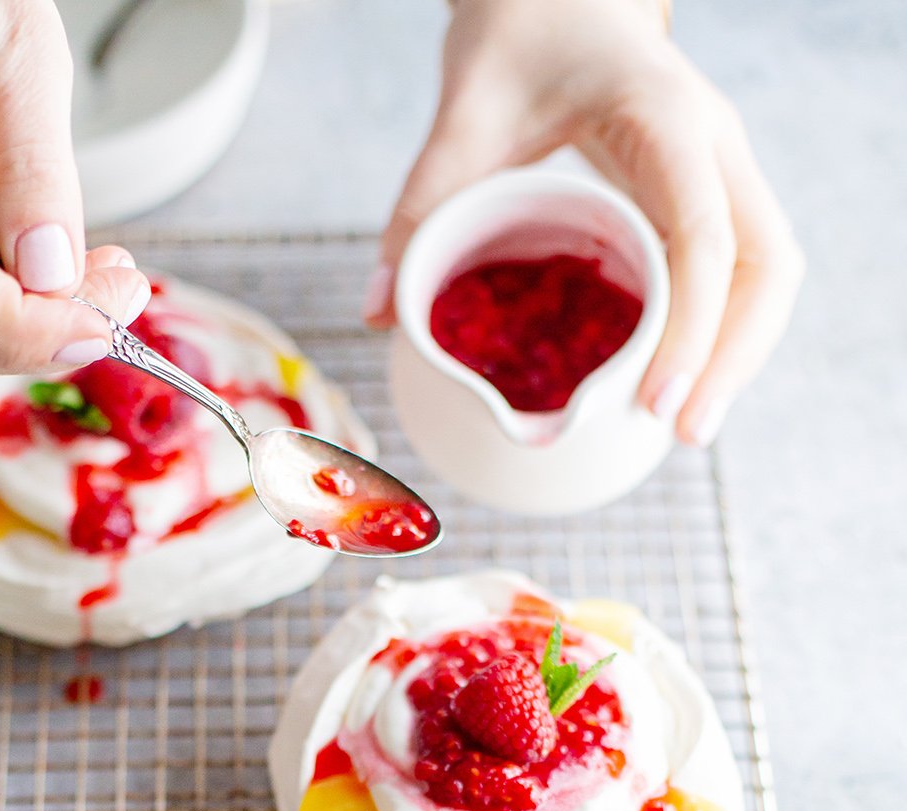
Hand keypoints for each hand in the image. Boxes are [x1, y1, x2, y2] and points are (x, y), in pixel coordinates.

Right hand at [0, 0, 149, 374]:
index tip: (99, 322)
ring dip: (41, 324)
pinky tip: (60, 262)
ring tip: (106, 273)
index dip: (23, 331)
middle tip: (125, 293)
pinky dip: (17, 303)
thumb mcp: (18, 47)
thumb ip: (35, 164)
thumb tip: (52, 273)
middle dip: (50, 336)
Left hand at [368, 0, 802, 445]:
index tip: (656, 405)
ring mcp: (720, 169)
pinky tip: (679, 383)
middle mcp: (712, 146)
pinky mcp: (710, 192)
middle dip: (733, 357)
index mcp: (665, 119)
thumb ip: (421, 208)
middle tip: (683, 434)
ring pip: (768, 272)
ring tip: (685, 428)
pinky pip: (740, 271)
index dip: (691, 330)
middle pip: (766, 265)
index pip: (705, 238)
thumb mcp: (463, 113)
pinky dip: (720, 332)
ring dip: (738, 353)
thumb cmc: (522, 37)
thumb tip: (379, 315)